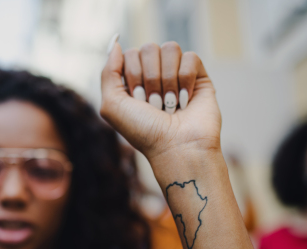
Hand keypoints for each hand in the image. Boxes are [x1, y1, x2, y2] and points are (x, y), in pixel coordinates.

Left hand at [100, 39, 221, 162]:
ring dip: (167, 81)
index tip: (137, 101)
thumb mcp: (111, 105)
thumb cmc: (143, 131)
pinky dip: (185, 80)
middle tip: (154, 105)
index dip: (132, 76)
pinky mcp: (199, 76)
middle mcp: (154, 75)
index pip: (129, 54)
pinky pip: (190, 57)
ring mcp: (177, 74)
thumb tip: (115, 43)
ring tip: (169, 104)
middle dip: (149, 80)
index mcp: (133, 80)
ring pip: (170, 48)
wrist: (177, 147)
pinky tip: (185, 100)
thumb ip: (108, 72)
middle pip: (149, 48)